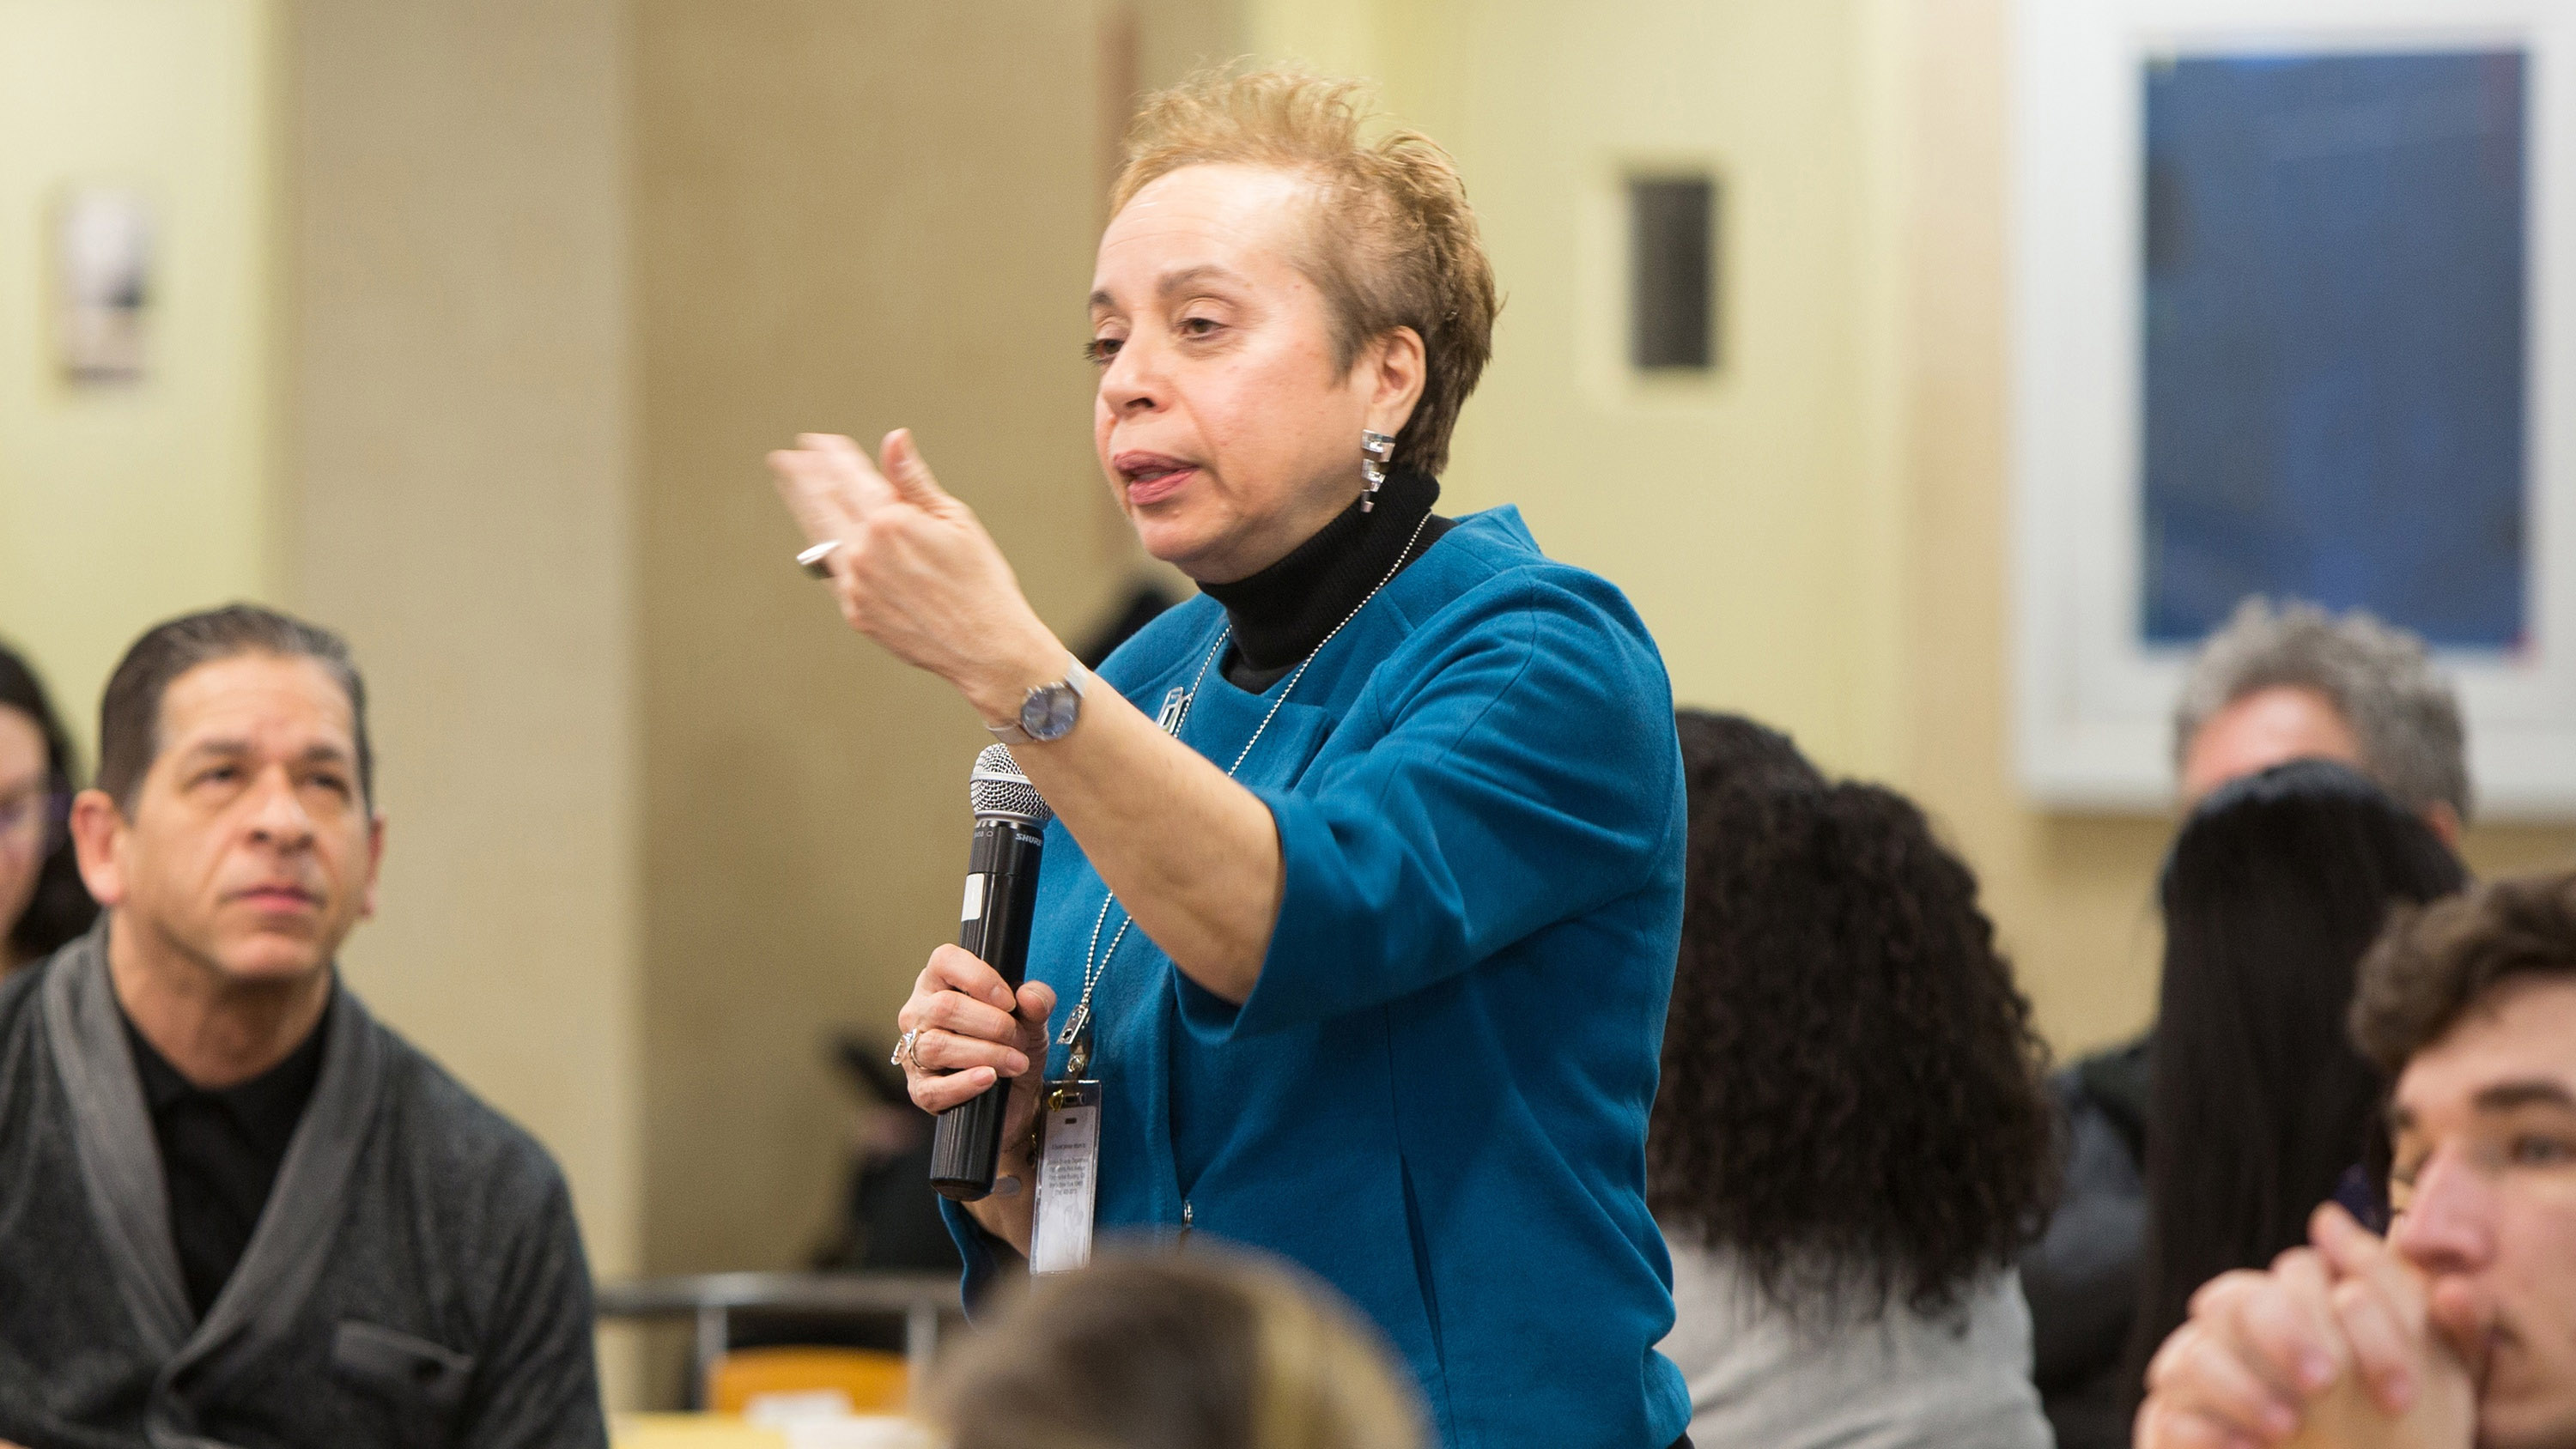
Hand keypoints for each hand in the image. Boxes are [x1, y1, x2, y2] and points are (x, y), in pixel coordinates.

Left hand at [767, 430, 1062, 721]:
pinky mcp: (856, 613)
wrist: (985, 648)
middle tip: (786, 458)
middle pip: (822, 502)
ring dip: (801, 506)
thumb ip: (914, 481)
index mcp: (890, 522)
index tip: (818, 441)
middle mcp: (864, 553)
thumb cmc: (981, 582)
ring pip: (819, 536)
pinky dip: (822, 546)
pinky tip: (819, 535)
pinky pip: (832, 571)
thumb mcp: (955, 520)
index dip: (832, 455)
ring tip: (789, 485)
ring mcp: (856, 585)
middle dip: (803, 475)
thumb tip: (894, 439)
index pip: (849, 476)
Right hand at [896, 944, 1054, 1151]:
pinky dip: (965, 1083)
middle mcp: (920, 1012)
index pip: (945, 961)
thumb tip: (1029, 996)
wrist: (1015, 1094)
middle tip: (1019, 1038)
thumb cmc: (1012, 1044)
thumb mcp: (1032, 1018)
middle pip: (945, 1007)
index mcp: (940, 983)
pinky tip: (989, 1078)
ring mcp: (914, 1051)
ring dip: (986, 1054)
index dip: (979, 978)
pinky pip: (934, 1088)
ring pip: (937, 1045)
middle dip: (993, 1024)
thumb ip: (1037, 1001)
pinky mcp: (920, 1089)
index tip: (1009, 1001)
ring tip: (1016, 1062)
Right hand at [2136, 1206, 2478, 1448]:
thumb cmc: (2388, 1430)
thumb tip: (2427, 1272)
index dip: (2354, 1323)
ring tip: (2286, 1427)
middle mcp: (2239, 1331)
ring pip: (2193, 1355)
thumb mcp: (2433, 1383)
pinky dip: (2209, 1431)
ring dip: (2241, 1387)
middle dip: (2284, 1335)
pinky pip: (2170, 1415)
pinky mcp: (2173, 1425)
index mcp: (2296, 1302)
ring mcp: (2200, 1376)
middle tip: (2326, 1384)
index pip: (2306, 1273)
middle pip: (2239, 1297)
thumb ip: (2440, 1327)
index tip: (2401, 1394)